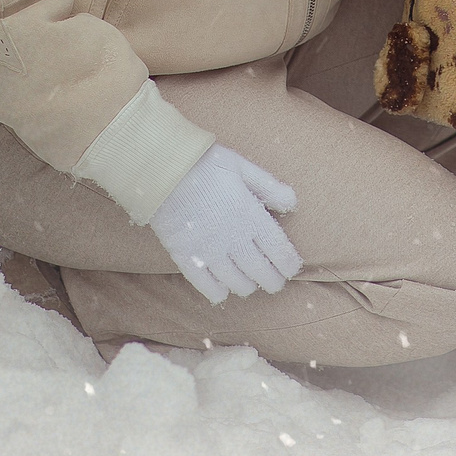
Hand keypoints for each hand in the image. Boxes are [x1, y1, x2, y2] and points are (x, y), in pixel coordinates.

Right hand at [150, 144, 302, 304]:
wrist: (163, 170)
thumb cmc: (205, 164)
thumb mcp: (242, 167)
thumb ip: (269, 187)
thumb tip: (292, 203)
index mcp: (251, 216)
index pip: (280, 252)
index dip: (289, 265)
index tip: (292, 269)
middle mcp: (235, 239)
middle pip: (262, 273)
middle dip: (273, 281)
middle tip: (274, 281)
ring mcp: (210, 252)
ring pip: (239, 284)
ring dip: (248, 286)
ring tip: (249, 282)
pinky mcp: (187, 259)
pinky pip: (208, 288)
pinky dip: (220, 292)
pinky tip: (222, 286)